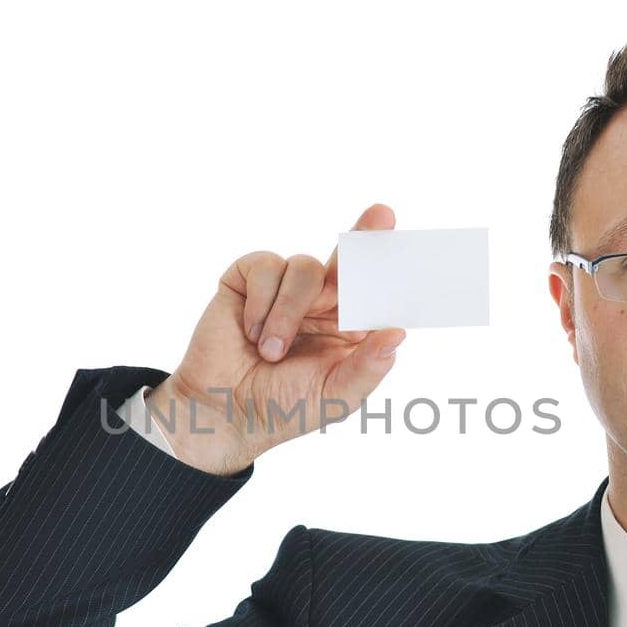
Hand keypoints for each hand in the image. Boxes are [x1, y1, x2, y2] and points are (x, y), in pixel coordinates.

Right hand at [147, 203, 407, 475]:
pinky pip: (265, 266)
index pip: (375, 292)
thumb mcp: (335, 396)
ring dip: (289, 312)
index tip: (404, 249)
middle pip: (348, 260)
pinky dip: (260, 302)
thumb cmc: (282, 408)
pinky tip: (249, 331)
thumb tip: (398, 333)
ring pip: (304, 267)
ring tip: (270, 351)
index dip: (388, 268)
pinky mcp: (248, 281)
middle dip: (366, 235)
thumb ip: (368, 367)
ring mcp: (285, 290)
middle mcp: (321, 304)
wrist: (222, 412)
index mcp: (348, 328)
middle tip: (383, 214)